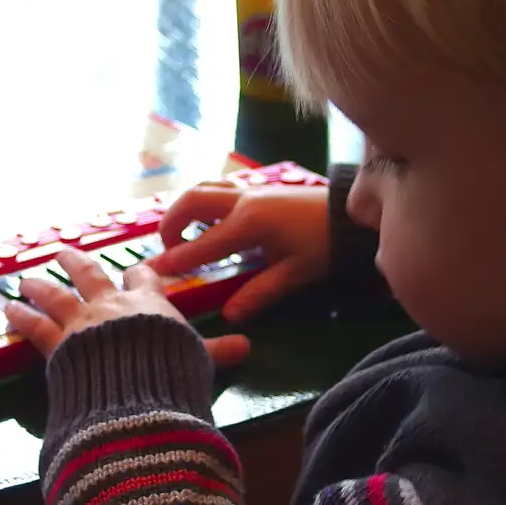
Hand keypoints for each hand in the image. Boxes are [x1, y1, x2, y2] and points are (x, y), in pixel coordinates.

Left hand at [5, 247, 251, 367]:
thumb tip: (249, 345)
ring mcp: (82, 322)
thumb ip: (218, 351)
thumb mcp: (200, 360)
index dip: (138, 274)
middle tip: (62, 252)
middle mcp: (112, 306)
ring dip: (40, 285)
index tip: (133, 268)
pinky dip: (22, 317)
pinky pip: (36, 326)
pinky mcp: (59, 345)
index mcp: (149, 305)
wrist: (137, 391)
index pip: (144, 280)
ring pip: (57, 295)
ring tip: (25, 278)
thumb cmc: (172, 373)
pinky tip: (9, 310)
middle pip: (92, 275)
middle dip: (77, 264)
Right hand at [145, 183, 329, 322]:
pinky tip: (208, 221)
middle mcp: (242, 201)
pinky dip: (203, 202)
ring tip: (181, 232)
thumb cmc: (324, 245)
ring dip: (185, 207)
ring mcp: (250, 191)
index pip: (203, 244)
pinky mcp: (258, 189)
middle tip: (167, 248)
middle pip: (192, 201)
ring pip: (204, 188)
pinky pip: (219, 189)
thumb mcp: (293, 275)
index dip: (176, 259)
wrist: (351, 215)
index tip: (154, 271)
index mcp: (249, 223)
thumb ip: (259, 293)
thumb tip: (229, 316)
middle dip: (172, 222)